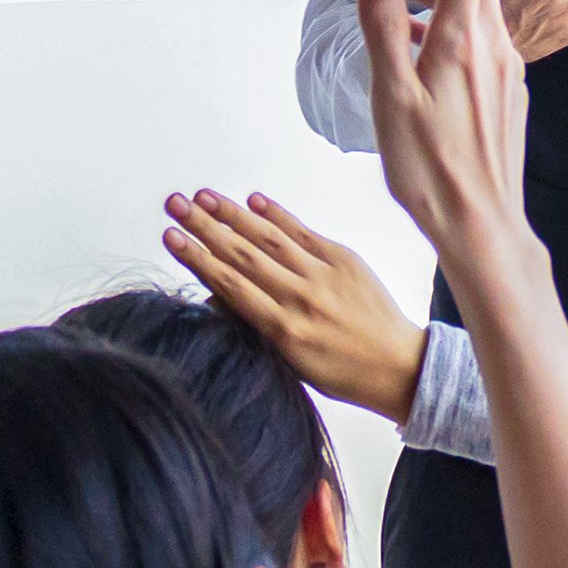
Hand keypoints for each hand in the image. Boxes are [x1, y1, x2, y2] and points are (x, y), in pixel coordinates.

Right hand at [165, 188, 429, 418]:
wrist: (398, 365)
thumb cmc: (340, 371)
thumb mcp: (291, 362)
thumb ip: (256, 325)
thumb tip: (219, 291)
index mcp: (284, 330)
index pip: (230, 285)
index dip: (197, 258)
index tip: (170, 237)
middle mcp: (301, 299)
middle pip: (243, 255)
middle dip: (204, 227)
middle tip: (174, 205)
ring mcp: (324, 276)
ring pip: (269, 239)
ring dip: (233, 214)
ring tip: (203, 197)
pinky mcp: (344, 260)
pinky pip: (304, 232)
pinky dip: (277, 215)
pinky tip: (252, 200)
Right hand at [357, 0, 540, 296]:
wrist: (483, 223)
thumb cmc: (431, 168)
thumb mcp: (393, 97)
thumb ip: (383, 30)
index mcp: (461, 39)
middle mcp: (491, 45)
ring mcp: (505, 68)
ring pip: (486, 1)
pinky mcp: (507, 90)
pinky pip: (487, 35)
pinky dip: (471, 11)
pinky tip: (452, 24)